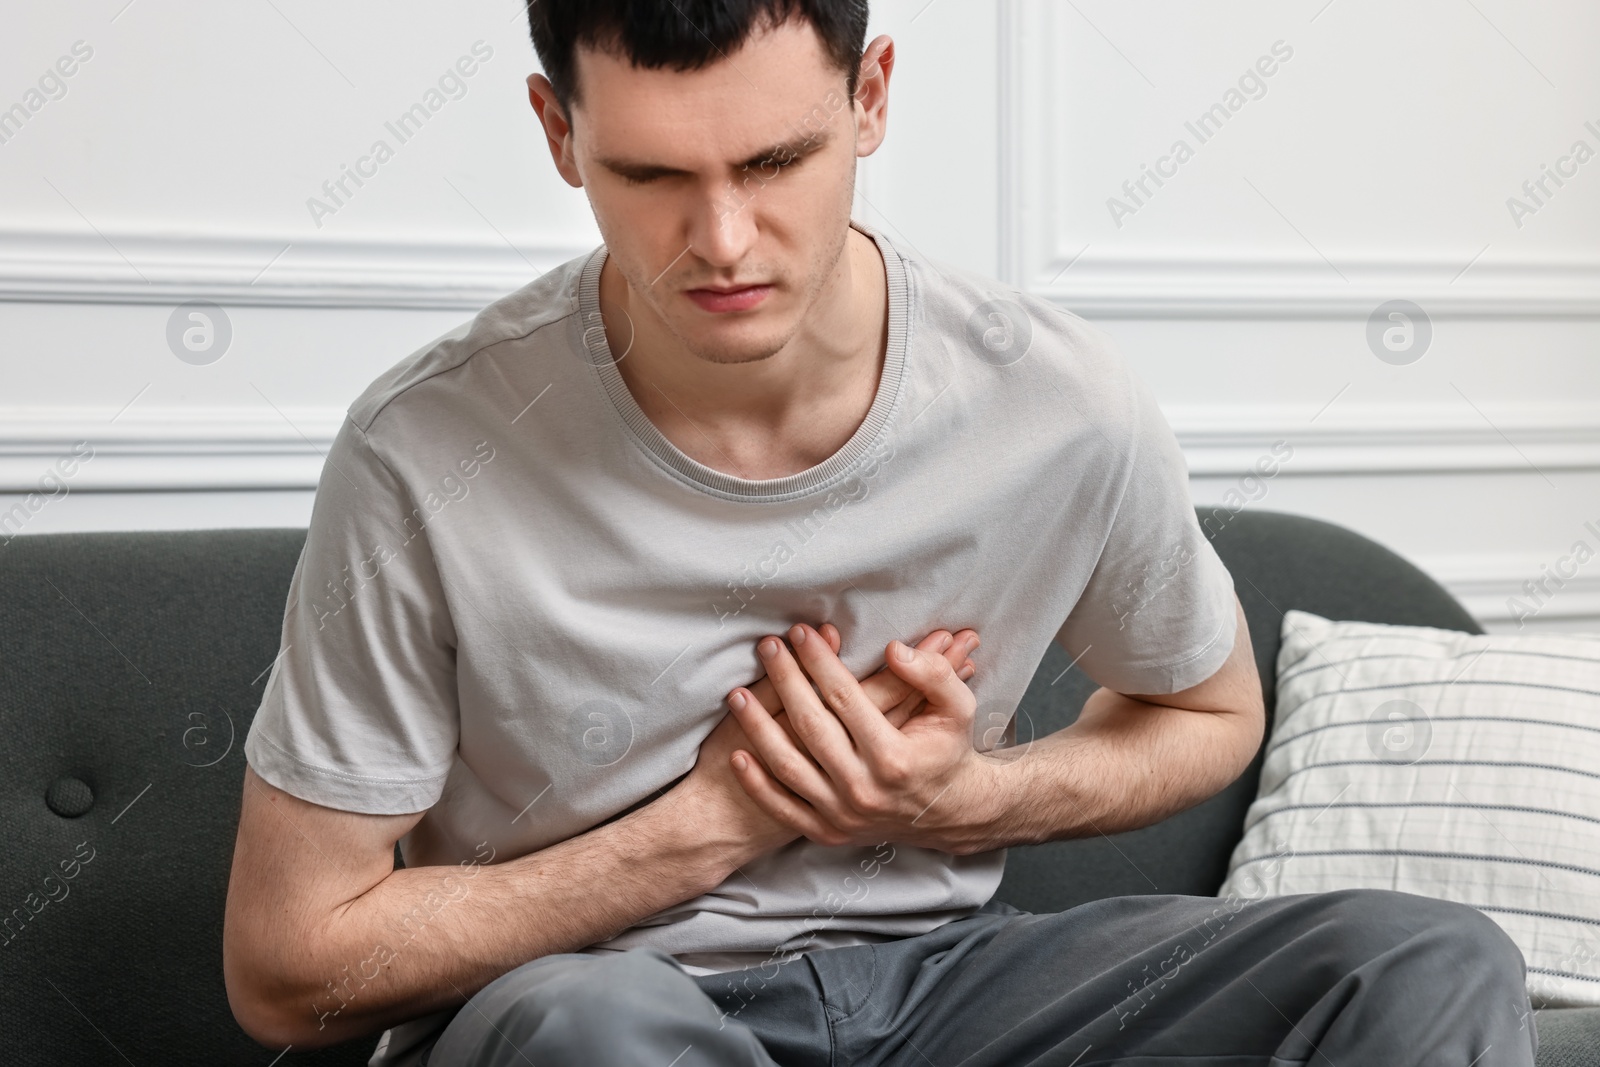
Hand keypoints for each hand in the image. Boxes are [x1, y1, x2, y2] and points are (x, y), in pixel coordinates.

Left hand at [726, 624, 1001, 855]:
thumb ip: (934, 674)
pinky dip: (757, 784)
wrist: (948, 814)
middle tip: (768, 647)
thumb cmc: (948, 750)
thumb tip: (893, 651)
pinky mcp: (827, 832)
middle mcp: (864, 789)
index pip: (844, 698)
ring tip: (736, 693)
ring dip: (757, 728)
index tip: (801, 632)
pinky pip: (783, 808)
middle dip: (785, 680)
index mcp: (894, 757)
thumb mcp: (958, 708)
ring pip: (788, 766)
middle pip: (810, 725)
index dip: (820, 661)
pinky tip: (738, 753)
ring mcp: (842, 814)